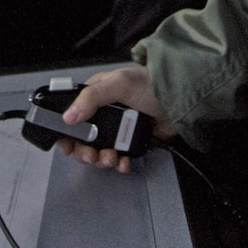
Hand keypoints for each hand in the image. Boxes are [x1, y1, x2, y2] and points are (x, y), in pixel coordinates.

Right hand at [54, 66, 174, 172]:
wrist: (180, 102)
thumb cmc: (150, 85)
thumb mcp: (119, 84)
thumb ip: (92, 97)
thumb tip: (68, 116)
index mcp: (97, 95)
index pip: (73, 115)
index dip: (67, 132)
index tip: (67, 145)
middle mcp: (104, 113)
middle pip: (84, 139)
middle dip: (86, 152)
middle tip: (92, 156)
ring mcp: (118, 129)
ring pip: (100, 151)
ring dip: (103, 159)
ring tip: (112, 158)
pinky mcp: (131, 142)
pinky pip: (119, 158)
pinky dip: (120, 163)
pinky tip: (124, 162)